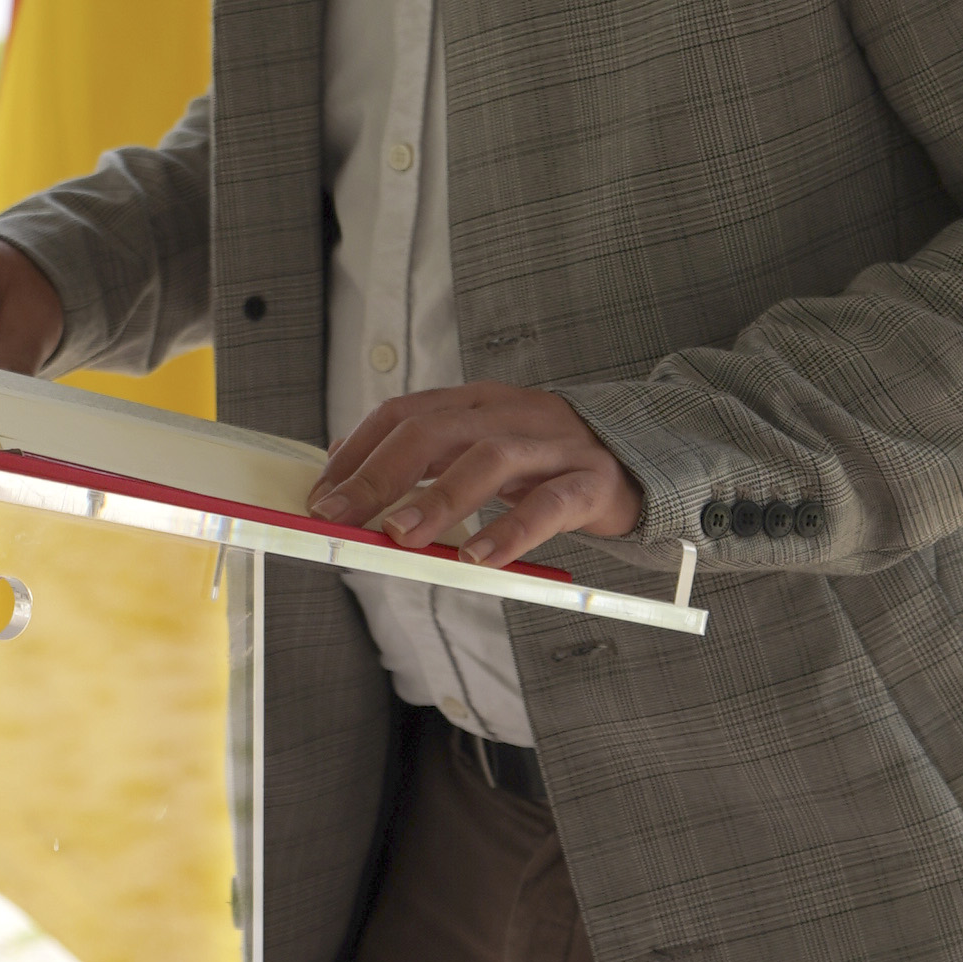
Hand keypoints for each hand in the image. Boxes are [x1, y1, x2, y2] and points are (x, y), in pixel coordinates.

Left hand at [307, 383, 643, 569]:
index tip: (322, 495)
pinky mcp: (590, 482)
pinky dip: (511, 531)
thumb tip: (353, 483)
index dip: (358, 452)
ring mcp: (552, 445)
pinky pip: (549, 504)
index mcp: (476, 403)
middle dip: (380, 474)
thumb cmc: (546, 462)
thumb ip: (429, 463)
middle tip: (342, 516)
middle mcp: (510, 413)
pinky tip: (479, 559)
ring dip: (437, 499)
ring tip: (399, 537)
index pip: (404, 413)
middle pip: (434, 430)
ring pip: (488, 459)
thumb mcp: (484, 449)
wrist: (640, 458)